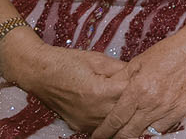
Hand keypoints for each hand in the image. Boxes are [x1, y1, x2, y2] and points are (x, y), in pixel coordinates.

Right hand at [10, 38, 131, 134]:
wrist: (39, 73)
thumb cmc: (67, 62)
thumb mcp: (98, 59)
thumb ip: (121, 68)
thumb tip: (140, 72)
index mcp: (99, 92)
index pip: (130, 92)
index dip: (140, 83)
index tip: (146, 77)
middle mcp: (93, 111)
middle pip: (125, 111)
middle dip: (134, 100)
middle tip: (142, 89)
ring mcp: (85, 122)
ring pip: (114, 122)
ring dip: (123, 112)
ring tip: (130, 99)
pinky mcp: (79, 126)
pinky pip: (102, 126)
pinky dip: (110, 118)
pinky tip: (114, 107)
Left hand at [86, 28, 185, 138]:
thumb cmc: (169, 51)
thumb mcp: (139, 61)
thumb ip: (121, 78)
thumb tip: (106, 92)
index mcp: (138, 89)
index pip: (115, 119)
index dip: (103, 132)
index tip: (97, 136)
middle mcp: (151, 103)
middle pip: (127, 133)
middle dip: (115, 138)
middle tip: (109, 138)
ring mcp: (168, 109)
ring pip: (144, 134)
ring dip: (134, 135)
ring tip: (127, 134)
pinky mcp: (182, 111)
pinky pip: (163, 129)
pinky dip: (152, 131)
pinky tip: (146, 129)